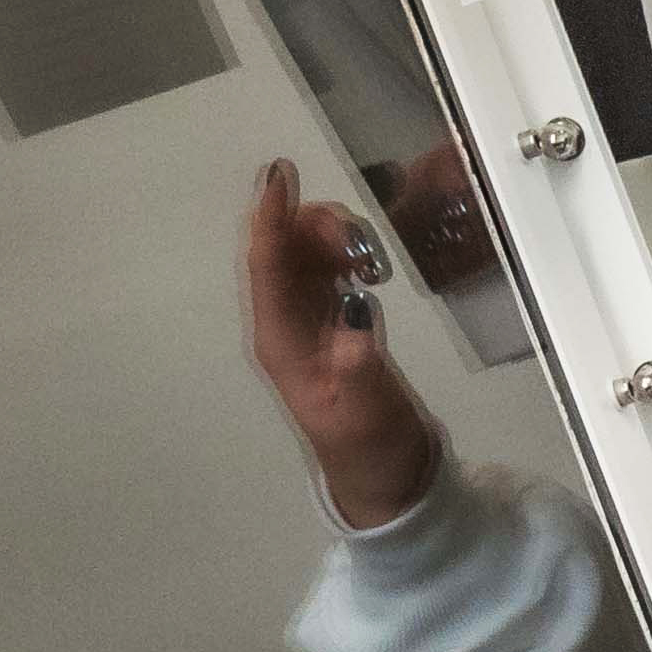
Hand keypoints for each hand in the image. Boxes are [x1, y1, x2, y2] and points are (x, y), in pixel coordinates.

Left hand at [242, 156, 444, 529]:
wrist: (383, 476)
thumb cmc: (371, 449)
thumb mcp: (368, 416)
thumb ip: (361, 367)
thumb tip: (355, 316)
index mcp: (281, 343)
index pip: (267, 267)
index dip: (271, 219)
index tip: (279, 175)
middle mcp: (283, 324)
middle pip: (282, 249)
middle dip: (316, 227)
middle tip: (363, 249)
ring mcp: (304, 320)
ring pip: (303, 251)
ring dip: (334, 239)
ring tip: (372, 266)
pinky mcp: (328, 320)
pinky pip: (323, 267)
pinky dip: (344, 253)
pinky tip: (368, 270)